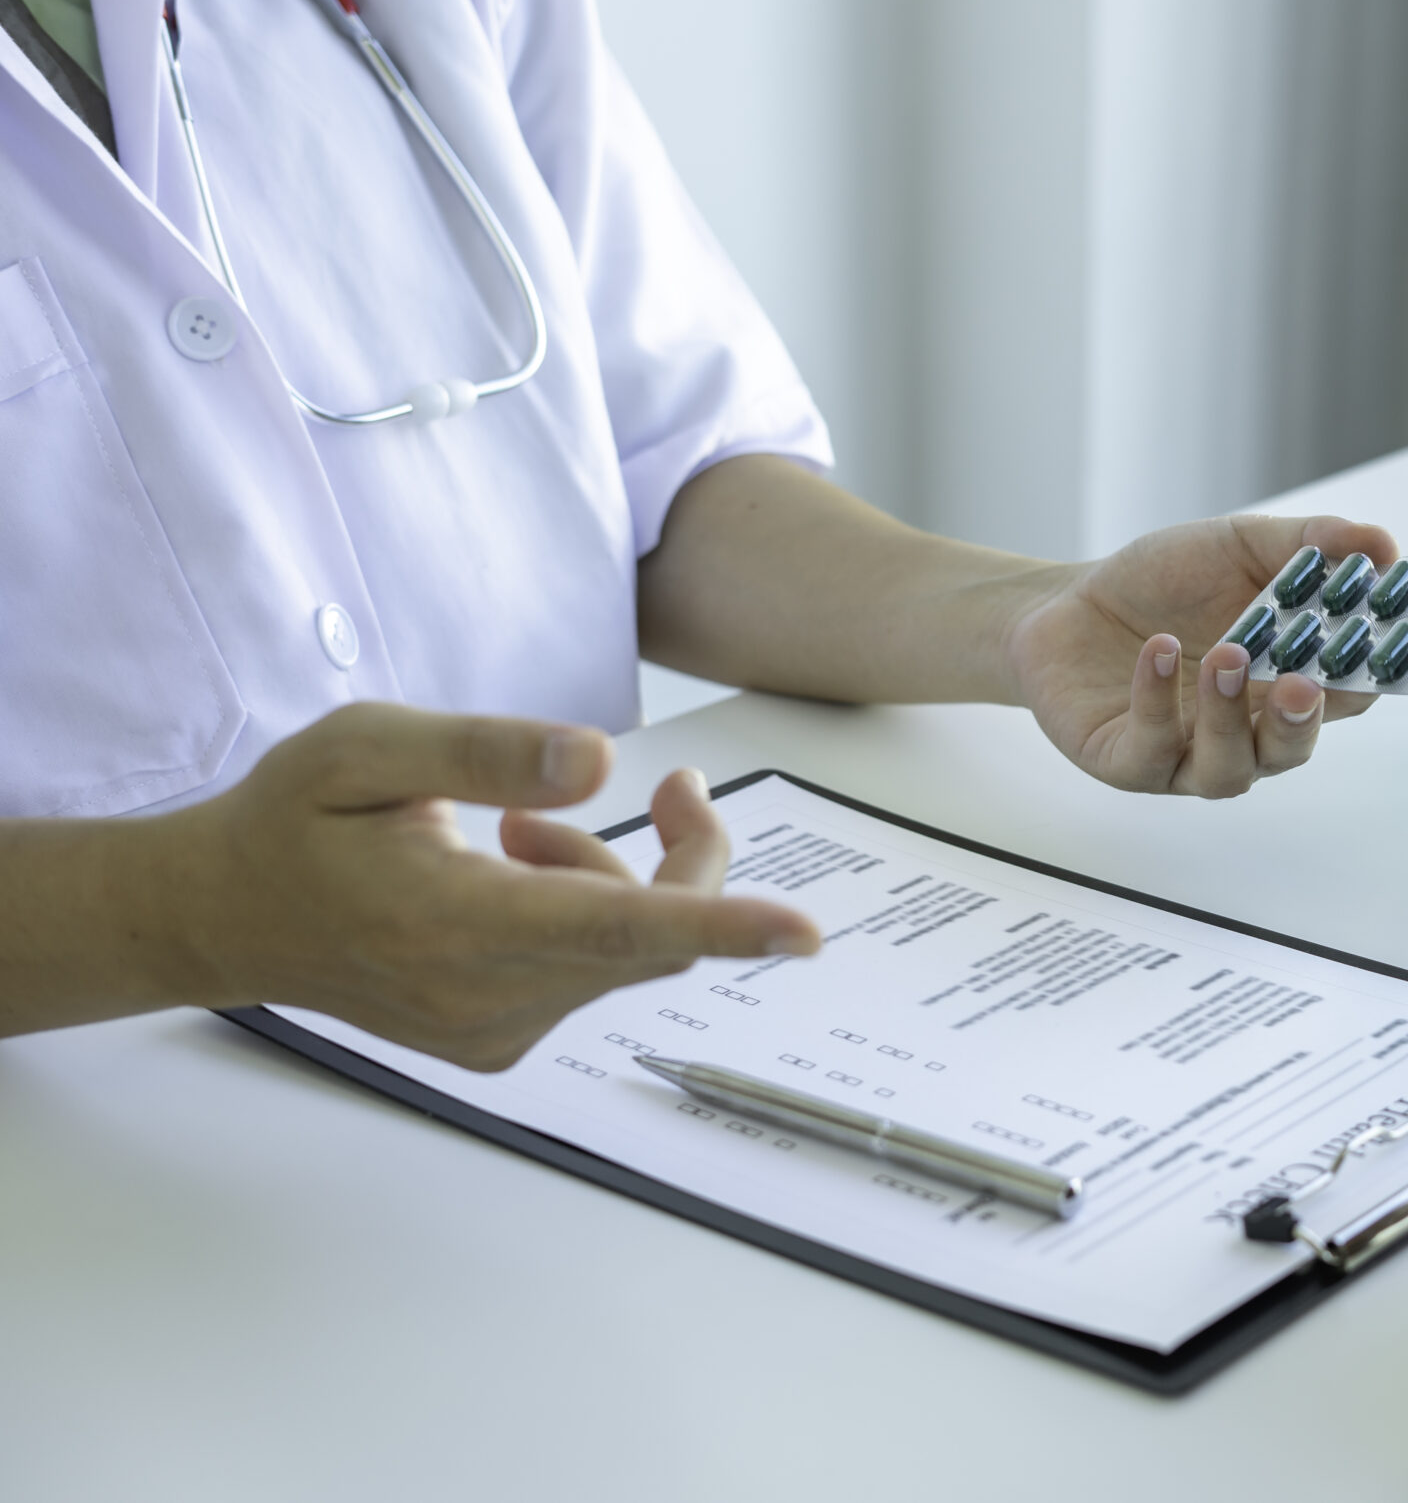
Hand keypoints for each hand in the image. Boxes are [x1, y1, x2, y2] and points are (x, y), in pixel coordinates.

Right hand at [162, 703, 821, 1068]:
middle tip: (674, 785)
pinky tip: (508, 880)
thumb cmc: (294, 820)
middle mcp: (482, 996)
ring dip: (612, 880)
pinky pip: (594, 975)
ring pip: (629, 952)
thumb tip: (599, 760)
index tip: (800, 932)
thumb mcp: (368, 747)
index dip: (718, 923)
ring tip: (514, 833)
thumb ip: (487, 751)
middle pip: (654, 935)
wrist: (224, 916)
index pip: (614, 927)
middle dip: (686, 853)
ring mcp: (493, 1031)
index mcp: (454, 920)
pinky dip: (585, 918)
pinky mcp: (498, 1044)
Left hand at [1002, 514, 1397, 797]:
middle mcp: (1246, 733)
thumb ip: (1308, 544)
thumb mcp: (1238, 546)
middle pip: (1292, 749)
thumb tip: (1381, 544)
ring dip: (1229, 716)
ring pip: (1228, 768)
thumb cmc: (1165, 583)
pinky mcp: (1128, 764)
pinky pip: (1152, 750)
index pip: (1349, 695)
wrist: (1067, 604)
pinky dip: (1157, 702)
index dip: (1374, 677)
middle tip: (1304, 685)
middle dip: (1302, 723)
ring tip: (1226, 656)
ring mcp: (1188, 756)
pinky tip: (1156, 653)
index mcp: (1287, 684)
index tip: (1388, 646)